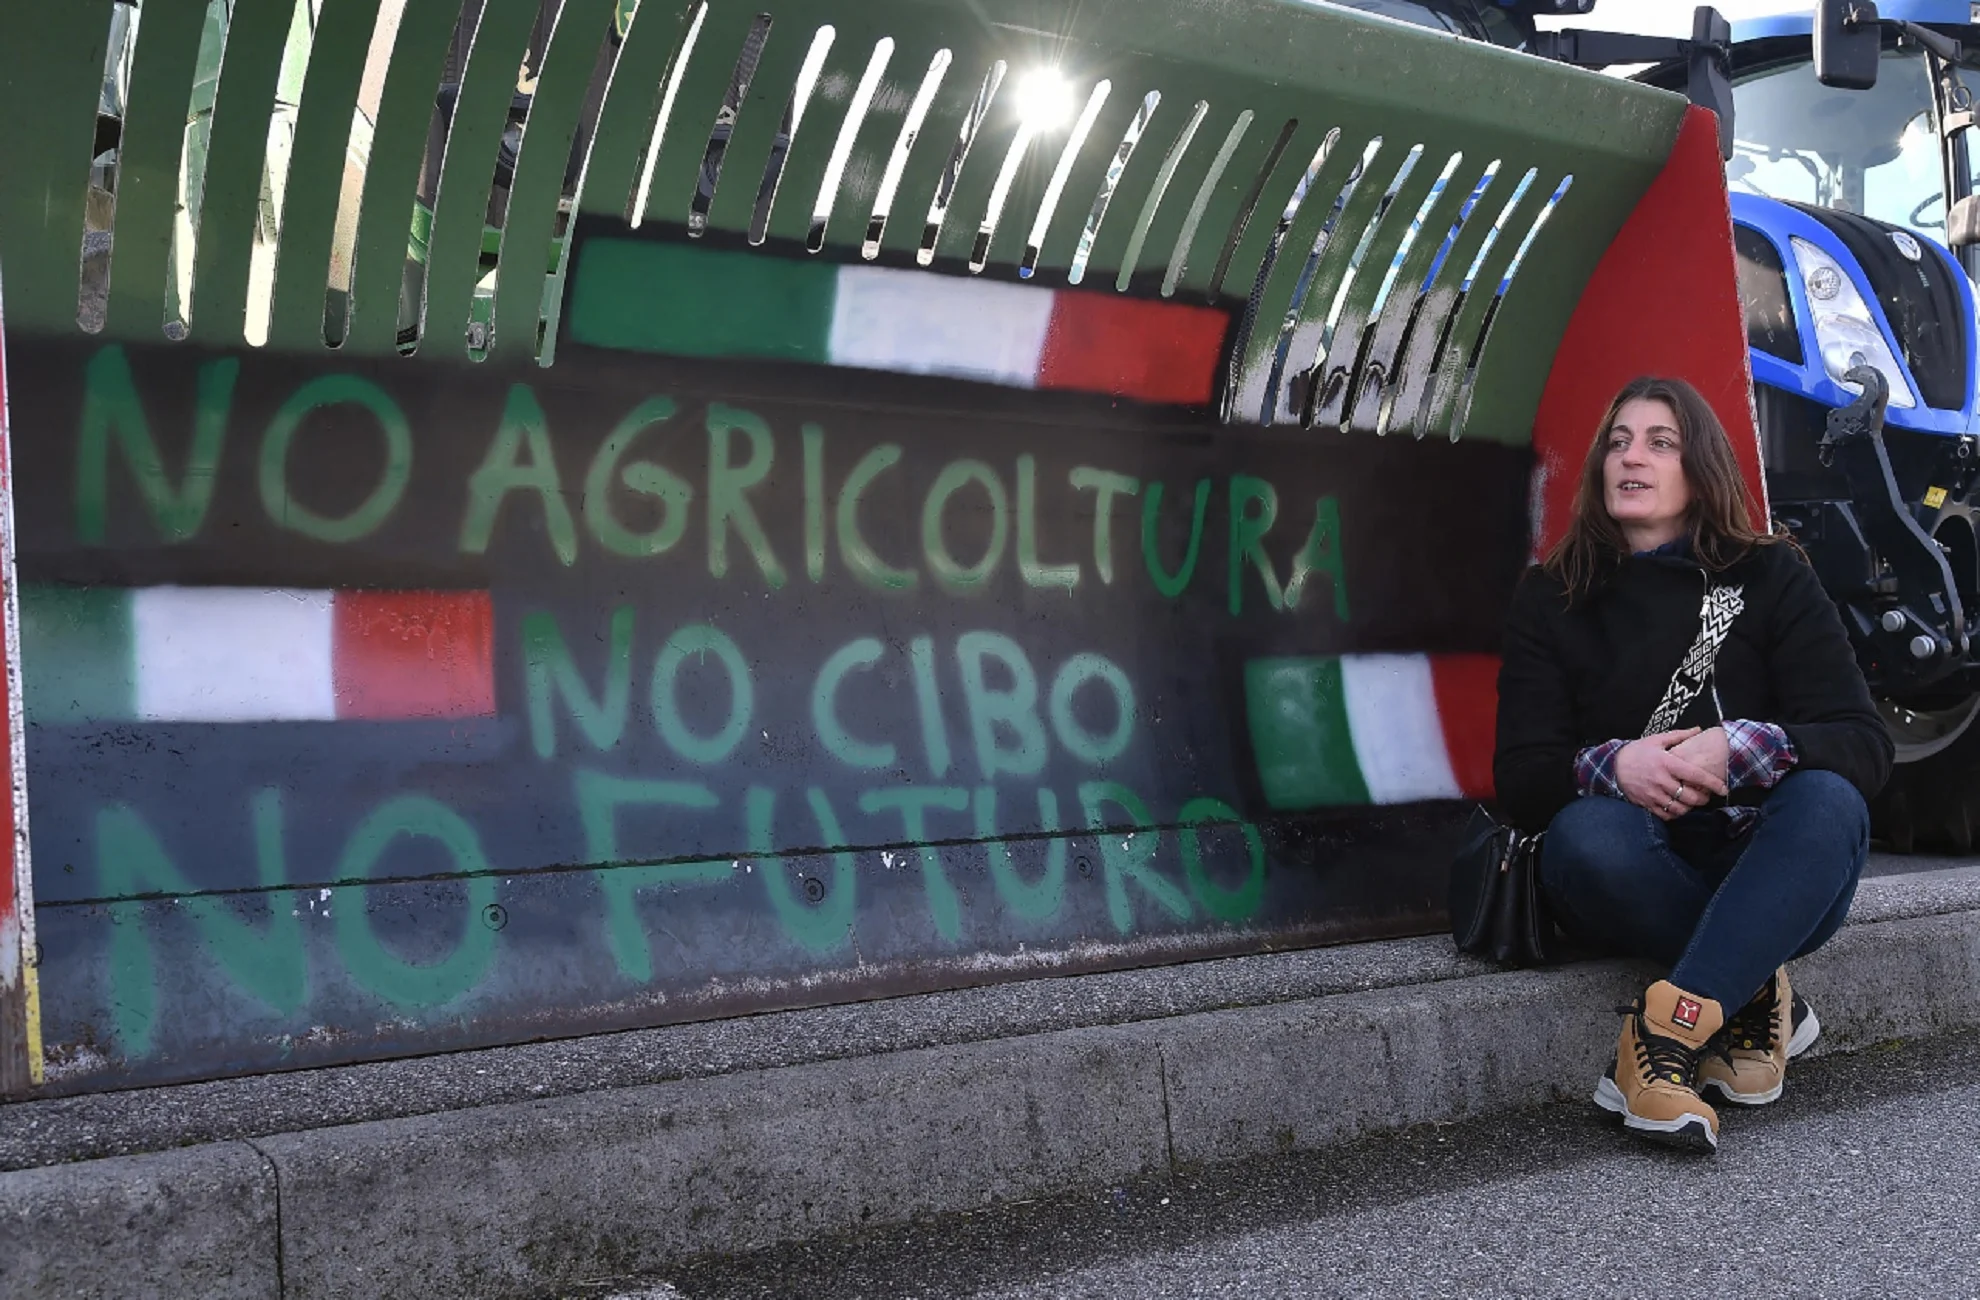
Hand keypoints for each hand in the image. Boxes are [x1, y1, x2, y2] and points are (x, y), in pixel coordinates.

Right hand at [1614, 727, 1729, 820]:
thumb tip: (1698, 729)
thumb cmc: (1636, 752)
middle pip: (1690, 796)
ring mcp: (1653, 794)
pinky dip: (1675, 813)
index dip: (1713, 783)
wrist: (1612, 766)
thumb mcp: (1656, 740)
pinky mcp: (1646, 803)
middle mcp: (1661, 780)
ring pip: (1680, 808)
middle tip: (1706, 796)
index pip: (1696, 776)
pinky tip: (1678, 808)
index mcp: (1667, 763)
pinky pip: (1666, 814)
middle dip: (1703, 799)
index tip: (1723, 788)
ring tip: (1692, 802)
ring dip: (1690, 807)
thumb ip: (1679, 736)